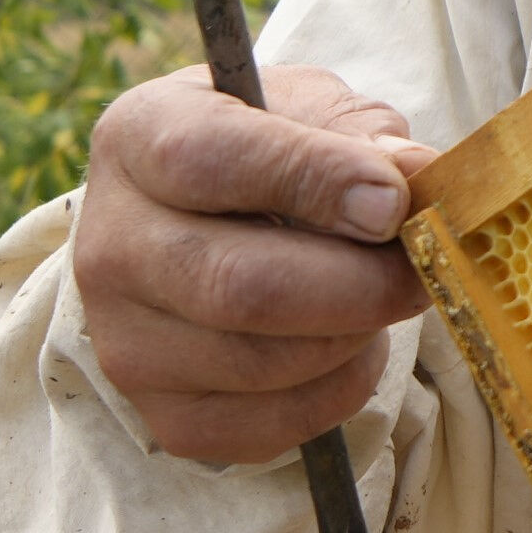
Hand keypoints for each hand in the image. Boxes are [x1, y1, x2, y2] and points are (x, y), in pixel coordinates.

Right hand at [71, 63, 437, 462]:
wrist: (198, 223)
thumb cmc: (265, 150)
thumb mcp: (304, 107)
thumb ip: (357, 132)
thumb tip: (416, 175)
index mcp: (137, 139)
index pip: (210, 162)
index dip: (314, 181)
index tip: (394, 201)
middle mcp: (110, 245)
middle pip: (240, 286)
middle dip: (359, 284)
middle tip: (421, 269)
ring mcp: (123, 341)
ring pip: (263, 363)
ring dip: (354, 336)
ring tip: (381, 298)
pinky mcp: (162, 414)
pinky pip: (271, 425)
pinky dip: (337, 391)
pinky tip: (348, 345)